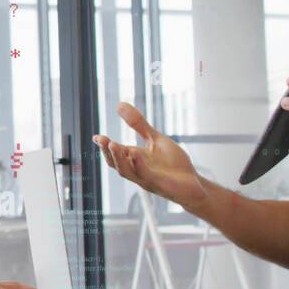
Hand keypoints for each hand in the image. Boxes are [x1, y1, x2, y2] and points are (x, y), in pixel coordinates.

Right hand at [92, 102, 208, 210]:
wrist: (193, 184)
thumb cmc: (173, 163)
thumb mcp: (155, 139)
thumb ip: (138, 124)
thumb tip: (119, 105)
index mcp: (134, 160)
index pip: (115, 153)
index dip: (104, 146)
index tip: (96, 137)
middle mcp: (136, 170)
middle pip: (116, 163)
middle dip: (107, 152)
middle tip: (102, 139)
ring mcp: (146, 178)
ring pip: (126, 171)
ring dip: (118, 158)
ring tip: (112, 144)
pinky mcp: (158, 183)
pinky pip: (145, 174)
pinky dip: (139, 164)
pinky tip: (136, 152)